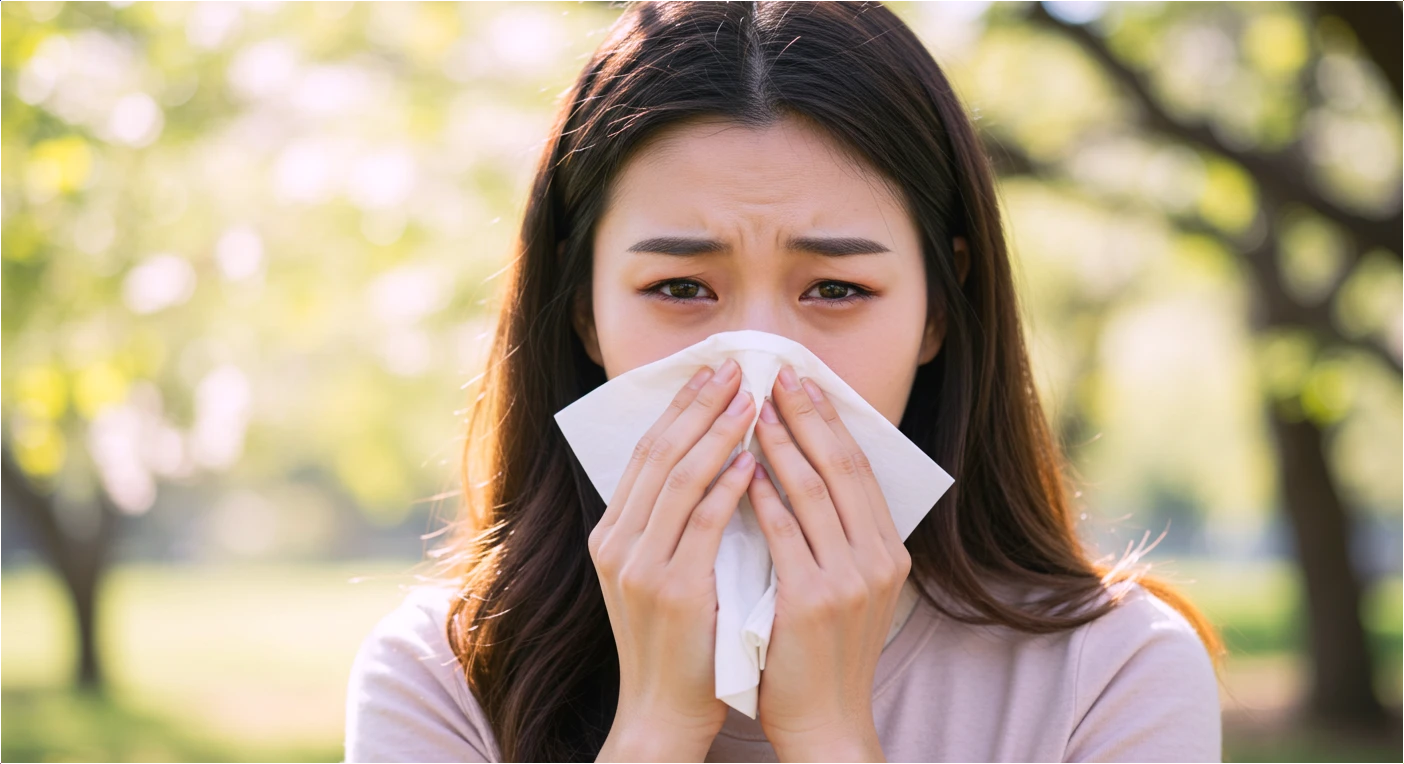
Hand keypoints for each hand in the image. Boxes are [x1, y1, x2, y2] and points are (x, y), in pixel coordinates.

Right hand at [590, 358, 756, 762]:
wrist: (663, 710)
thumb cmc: (677, 643)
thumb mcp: (658, 575)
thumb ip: (670, 526)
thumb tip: (708, 464)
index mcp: (612, 535)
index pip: (646, 453)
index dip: (680, 408)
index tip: (712, 374)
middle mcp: (618, 544)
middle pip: (658, 454)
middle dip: (698, 406)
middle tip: (734, 368)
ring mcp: (640, 566)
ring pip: (679, 479)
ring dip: (718, 434)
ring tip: (751, 400)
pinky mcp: (672, 590)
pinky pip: (701, 524)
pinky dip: (727, 488)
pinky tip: (754, 462)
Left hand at [746, 365, 909, 762]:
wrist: (824, 721)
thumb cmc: (822, 653)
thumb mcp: (848, 588)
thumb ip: (836, 537)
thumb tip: (804, 474)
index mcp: (887, 551)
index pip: (858, 469)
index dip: (830, 421)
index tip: (803, 382)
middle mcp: (877, 559)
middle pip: (841, 468)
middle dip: (807, 416)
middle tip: (777, 374)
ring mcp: (848, 580)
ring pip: (813, 492)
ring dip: (781, 444)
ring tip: (752, 408)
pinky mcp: (812, 602)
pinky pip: (784, 535)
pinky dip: (763, 497)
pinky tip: (742, 469)